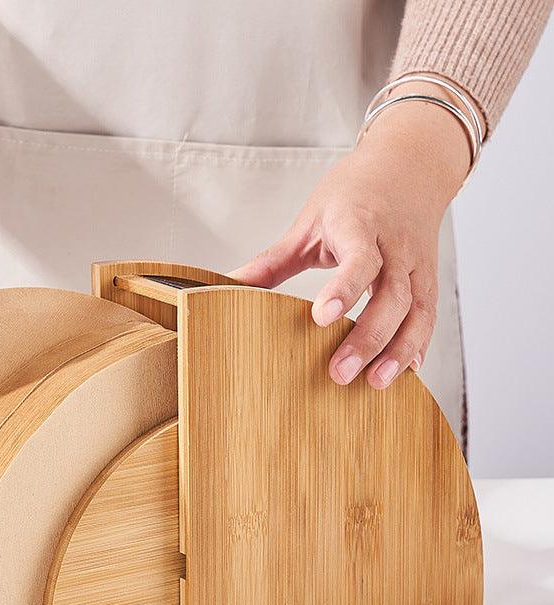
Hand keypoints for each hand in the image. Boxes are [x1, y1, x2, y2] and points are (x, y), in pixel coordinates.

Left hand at [231, 83, 479, 388]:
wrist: (409, 166)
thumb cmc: (354, 193)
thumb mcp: (309, 221)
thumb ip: (273, 260)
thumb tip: (229, 284)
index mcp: (361, 224)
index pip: (359, 258)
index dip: (344, 289)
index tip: (321, 318)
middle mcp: (396, 246)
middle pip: (391, 295)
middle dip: (368, 337)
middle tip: (340, 373)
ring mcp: (417, 263)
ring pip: (416, 310)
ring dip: (398, 350)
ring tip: (375, 383)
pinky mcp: (428, 278)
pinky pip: (428, 315)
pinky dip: (418, 345)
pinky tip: (406, 373)